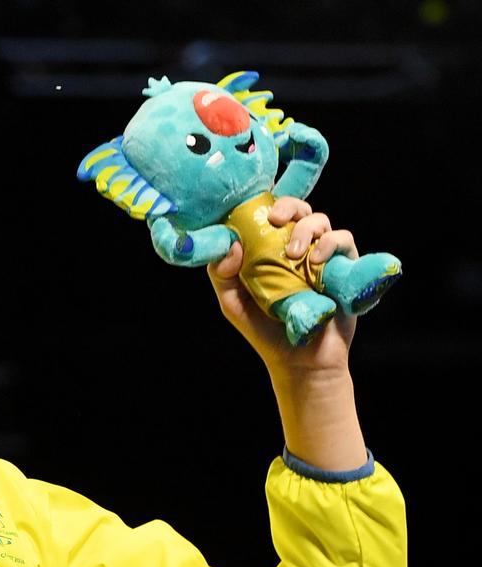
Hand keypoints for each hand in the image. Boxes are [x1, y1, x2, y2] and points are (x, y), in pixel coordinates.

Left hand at [206, 197, 357, 375]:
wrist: (300, 361)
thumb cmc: (263, 331)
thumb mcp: (232, 303)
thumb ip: (222, 274)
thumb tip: (231, 244)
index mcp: (269, 250)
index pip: (269, 215)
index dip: (265, 203)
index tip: (255, 208)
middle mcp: (296, 248)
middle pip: (298, 210)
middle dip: (288, 206)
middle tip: (275, 220)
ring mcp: (322, 256)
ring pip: (320, 221)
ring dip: (306, 228)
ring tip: (294, 253)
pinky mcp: (345, 268)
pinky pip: (345, 241)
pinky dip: (332, 243)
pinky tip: (316, 259)